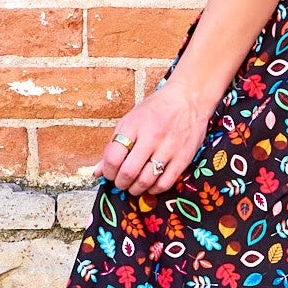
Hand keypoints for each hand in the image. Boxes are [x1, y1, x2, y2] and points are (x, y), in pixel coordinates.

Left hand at [93, 77, 212, 196]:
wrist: (189, 98)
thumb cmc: (157, 109)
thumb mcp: (131, 120)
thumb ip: (114, 145)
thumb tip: (98, 171)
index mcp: (133, 124)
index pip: (113, 157)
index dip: (108, 171)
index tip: (109, 173)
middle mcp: (151, 136)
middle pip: (128, 172)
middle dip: (120, 183)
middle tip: (121, 182)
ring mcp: (169, 148)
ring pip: (146, 180)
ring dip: (135, 189)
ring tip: (134, 186)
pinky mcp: (184, 157)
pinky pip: (165, 182)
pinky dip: (154, 189)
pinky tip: (151, 184)